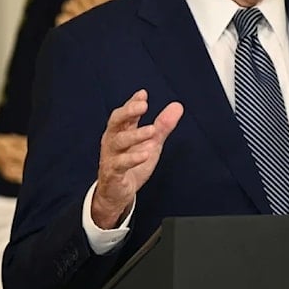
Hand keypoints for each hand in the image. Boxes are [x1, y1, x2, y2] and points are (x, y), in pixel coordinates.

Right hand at [91, 89, 183, 228]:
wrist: (117, 194)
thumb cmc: (131, 165)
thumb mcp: (150, 143)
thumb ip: (162, 126)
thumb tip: (177, 106)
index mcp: (120, 131)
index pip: (125, 113)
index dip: (133, 103)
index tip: (143, 94)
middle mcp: (113, 141)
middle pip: (115, 121)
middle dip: (128, 112)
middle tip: (142, 106)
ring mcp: (111, 156)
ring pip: (118, 141)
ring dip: (135, 135)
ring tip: (151, 131)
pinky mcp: (113, 173)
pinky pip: (120, 164)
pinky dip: (132, 158)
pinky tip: (145, 154)